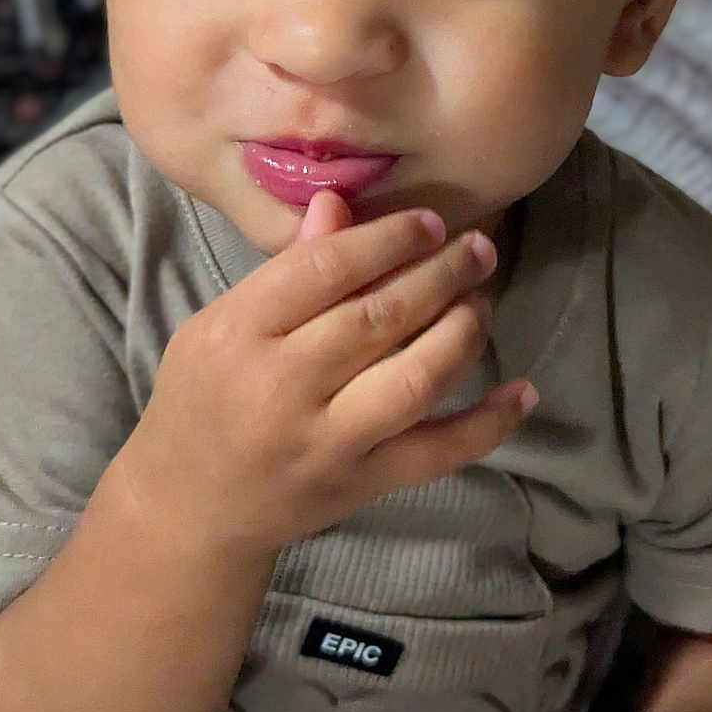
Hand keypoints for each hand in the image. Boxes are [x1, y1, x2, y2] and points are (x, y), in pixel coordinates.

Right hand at [128, 190, 534, 549]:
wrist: (190, 508)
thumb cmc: (202, 400)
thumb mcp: (219, 326)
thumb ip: (284, 271)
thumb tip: (339, 202)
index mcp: (239, 333)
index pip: (324, 269)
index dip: (387, 238)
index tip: (430, 222)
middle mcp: (283, 387)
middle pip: (379, 318)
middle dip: (441, 274)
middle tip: (477, 250)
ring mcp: (327, 441)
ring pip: (415, 379)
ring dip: (462, 332)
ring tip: (481, 300)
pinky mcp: (361, 484)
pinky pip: (436, 454)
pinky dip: (487, 424)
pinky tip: (521, 391)